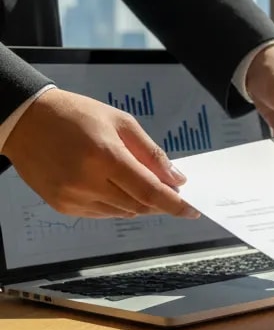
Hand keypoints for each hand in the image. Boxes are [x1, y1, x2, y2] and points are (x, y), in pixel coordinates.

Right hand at [4, 90, 197, 218]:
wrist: (26, 120)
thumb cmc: (77, 115)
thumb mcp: (121, 123)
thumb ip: (151, 153)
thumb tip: (176, 180)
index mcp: (105, 158)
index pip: (150, 192)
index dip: (175, 205)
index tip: (192, 211)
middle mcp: (88, 183)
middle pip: (139, 206)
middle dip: (158, 201)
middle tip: (165, 187)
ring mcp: (73, 197)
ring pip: (122, 212)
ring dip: (137, 202)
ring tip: (132, 180)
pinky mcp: (62, 206)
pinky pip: (102, 213)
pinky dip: (116, 205)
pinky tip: (111, 186)